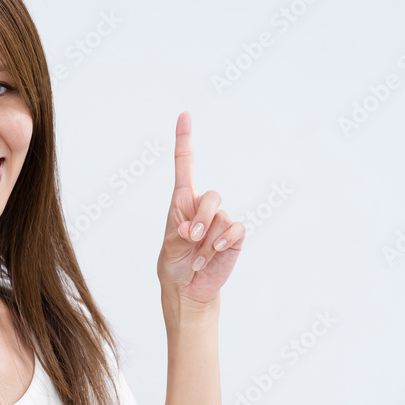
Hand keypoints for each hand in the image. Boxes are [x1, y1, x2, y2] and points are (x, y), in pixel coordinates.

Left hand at [156, 111, 245, 307]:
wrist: (188, 289)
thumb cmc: (174, 265)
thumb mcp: (169, 248)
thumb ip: (179, 235)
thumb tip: (194, 229)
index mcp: (181, 203)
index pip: (185, 166)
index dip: (185, 141)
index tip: (185, 115)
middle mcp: (202, 207)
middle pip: (210, 195)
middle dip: (200, 218)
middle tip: (189, 239)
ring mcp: (220, 221)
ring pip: (221, 215)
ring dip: (207, 237)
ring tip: (198, 256)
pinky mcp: (234, 236)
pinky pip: (235, 229)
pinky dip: (223, 240)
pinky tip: (214, 253)